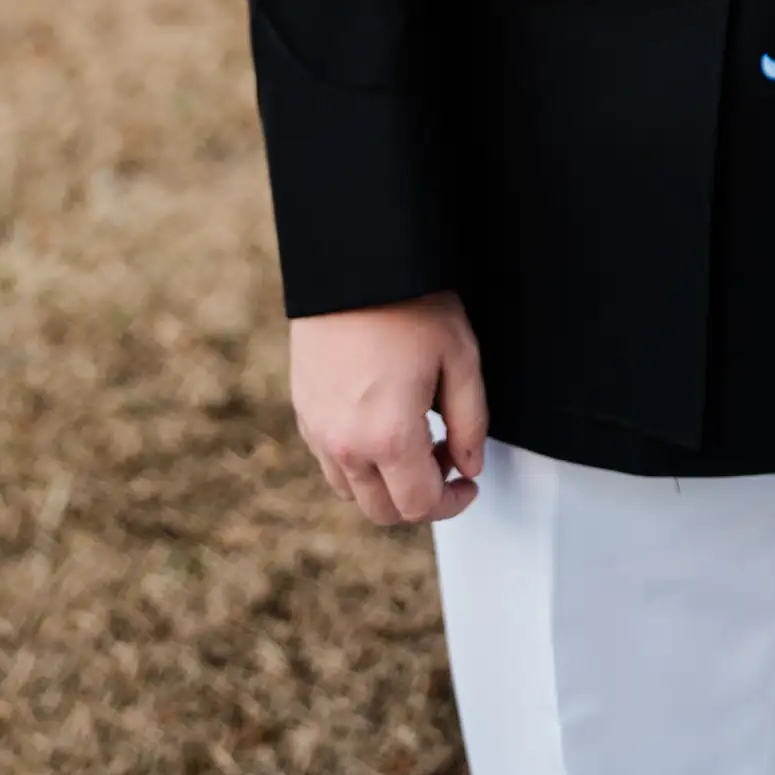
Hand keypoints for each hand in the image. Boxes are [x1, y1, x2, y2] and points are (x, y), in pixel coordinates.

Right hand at [290, 294, 487, 526]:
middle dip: (420, 499)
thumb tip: (469, 465)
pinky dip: (358, 462)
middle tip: (446, 460)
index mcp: (388, 437)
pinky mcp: (303, 412)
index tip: (468, 483)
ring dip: (387, 483)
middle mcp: (345, 445)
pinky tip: (381, 425)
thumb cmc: (410, 304)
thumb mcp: (461, 359)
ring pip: (353, 491)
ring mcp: (318, 431)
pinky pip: (331, 461)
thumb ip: (471, 422)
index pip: (420, 505)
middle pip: (383, 510)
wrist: (355, 264)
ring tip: (416, 440)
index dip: (452, 502)